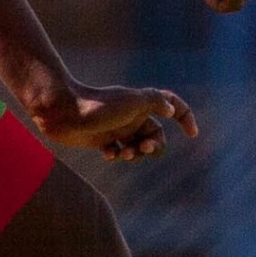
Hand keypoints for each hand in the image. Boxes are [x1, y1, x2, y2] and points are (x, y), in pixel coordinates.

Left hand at [32, 82, 199, 162]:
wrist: (62, 111)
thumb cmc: (98, 105)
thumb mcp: (134, 101)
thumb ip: (157, 102)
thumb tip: (172, 110)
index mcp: (143, 104)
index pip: (173, 106)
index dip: (186, 118)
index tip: (192, 135)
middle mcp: (132, 115)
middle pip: (156, 136)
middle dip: (154, 147)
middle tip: (143, 149)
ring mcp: (117, 127)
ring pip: (137, 148)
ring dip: (134, 155)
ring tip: (122, 154)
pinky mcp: (101, 139)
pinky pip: (118, 152)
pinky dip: (115, 155)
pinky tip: (107, 153)